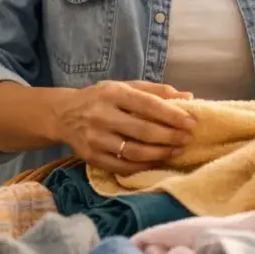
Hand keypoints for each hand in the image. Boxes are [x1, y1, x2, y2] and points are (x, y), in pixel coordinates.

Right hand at [55, 80, 196, 174]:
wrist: (63, 114)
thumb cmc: (100, 98)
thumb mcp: (124, 87)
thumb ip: (155, 91)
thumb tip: (188, 96)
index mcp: (112, 93)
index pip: (148, 105)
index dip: (172, 115)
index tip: (191, 122)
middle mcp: (102, 115)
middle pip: (143, 131)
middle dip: (170, 137)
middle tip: (187, 139)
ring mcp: (96, 138)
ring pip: (134, 152)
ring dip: (160, 154)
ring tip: (176, 151)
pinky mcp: (91, 157)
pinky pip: (122, 166)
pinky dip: (143, 166)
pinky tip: (156, 161)